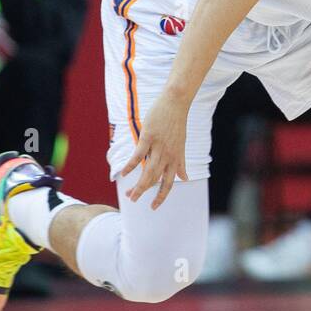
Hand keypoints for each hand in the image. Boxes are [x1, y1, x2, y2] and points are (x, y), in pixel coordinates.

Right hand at [120, 90, 189, 208]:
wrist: (176, 103)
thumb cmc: (177, 124)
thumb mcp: (181, 146)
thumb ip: (181, 163)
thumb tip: (185, 178)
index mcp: (175, 158)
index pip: (169, 182)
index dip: (161, 196)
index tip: (154, 207)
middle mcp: (168, 155)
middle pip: (155, 179)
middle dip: (144, 191)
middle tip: (132, 200)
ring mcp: (158, 146)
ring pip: (147, 171)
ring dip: (138, 184)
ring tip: (129, 194)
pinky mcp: (149, 137)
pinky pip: (139, 155)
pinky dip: (131, 165)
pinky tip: (124, 174)